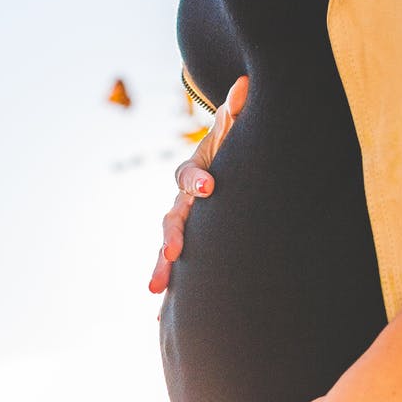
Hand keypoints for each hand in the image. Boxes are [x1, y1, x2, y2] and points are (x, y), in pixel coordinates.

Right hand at [150, 74, 248, 294]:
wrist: (221, 173)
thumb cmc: (233, 154)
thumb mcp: (235, 134)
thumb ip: (237, 114)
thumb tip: (245, 82)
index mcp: (195, 173)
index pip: (190, 175)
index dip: (198, 180)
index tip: (211, 187)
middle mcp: (182, 202)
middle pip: (171, 218)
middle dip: (171, 237)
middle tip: (173, 253)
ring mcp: (181, 227)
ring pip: (167, 248)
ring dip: (161, 268)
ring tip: (156, 291)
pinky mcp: (187, 249)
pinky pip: (177, 272)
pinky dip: (171, 293)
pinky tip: (160, 319)